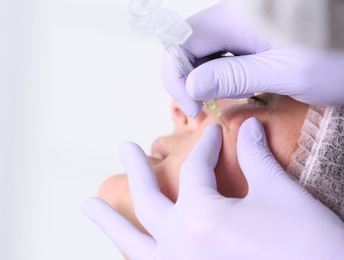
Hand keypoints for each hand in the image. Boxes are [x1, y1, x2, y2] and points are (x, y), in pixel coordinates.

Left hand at [82, 118, 343, 259]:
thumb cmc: (306, 244)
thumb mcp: (281, 193)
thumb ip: (257, 156)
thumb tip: (247, 127)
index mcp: (201, 218)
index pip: (197, 170)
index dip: (208, 146)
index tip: (215, 134)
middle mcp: (180, 247)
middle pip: (148, 200)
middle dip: (136, 170)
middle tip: (124, 148)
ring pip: (134, 244)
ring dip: (109, 223)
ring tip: (88, 205)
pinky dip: (137, 252)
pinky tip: (131, 246)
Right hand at [162, 1, 343, 117]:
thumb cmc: (341, 59)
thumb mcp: (288, 73)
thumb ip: (235, 77)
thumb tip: (190, 85)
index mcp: (243, 15)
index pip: (183, 39)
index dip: (177, 74)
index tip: (193, 106)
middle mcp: (238, 11)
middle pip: (189, 41)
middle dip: (187, 76)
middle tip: (203, 106)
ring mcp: (245, 20)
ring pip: (203, 46)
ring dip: (202, 75)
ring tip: (223, 97)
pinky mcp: (253, 30)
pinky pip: (222, 48)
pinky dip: (219, 70)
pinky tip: (234, 85)